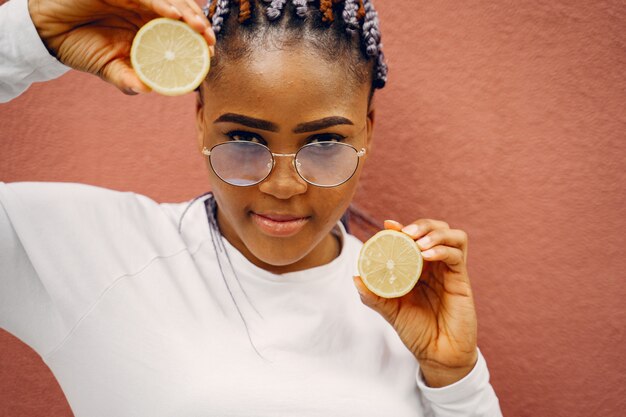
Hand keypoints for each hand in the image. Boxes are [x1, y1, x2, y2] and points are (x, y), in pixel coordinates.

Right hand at [27, 0, 215, 93]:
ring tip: (198, 28)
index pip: (182, 32)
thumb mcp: (108, 68)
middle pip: (183, 13)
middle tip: (209, 41)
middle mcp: (147, 13)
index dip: (198, 40)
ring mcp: (136, 0)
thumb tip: (145, 90)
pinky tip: (172, 15)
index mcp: (149, 30)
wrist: (48, 32)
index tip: (210, 53)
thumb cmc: (81, 48)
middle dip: (199, 26)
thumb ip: (127, 79)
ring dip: (187, 13)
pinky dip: (161, 3)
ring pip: (170, 1)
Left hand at [353, 219, 477, 386]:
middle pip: (436, 229)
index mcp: (418, 267)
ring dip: (435, 233)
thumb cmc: (416, 332)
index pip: (414, 237)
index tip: (388, 225)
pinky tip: (427, 256)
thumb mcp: (390, 311)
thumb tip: (355, 277)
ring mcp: (450, 271)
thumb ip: (374, 296)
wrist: (438, 355)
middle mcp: (435, 265)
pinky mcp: (462, 280)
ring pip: (452, 236)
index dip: (402, 227)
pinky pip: (457, 256)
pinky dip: (442, 250)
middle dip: (421, 225)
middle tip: (406, 232)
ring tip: (418, 243)